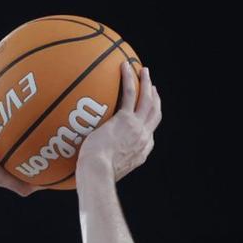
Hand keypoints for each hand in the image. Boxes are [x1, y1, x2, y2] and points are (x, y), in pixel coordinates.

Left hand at [78, 62, 161, 179]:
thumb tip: (87, 163)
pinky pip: (130, 93)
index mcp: (141, 151)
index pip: (149, 132)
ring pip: (147, 100)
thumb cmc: (94, 176)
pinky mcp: (125, 119)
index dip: (150, 119)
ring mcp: (136, 128)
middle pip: (154, 113)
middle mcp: (143, 138)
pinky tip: (125, 66)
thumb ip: (103, 162)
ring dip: (146, 83)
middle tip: (152, 86)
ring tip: (143, 70)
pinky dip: (129, 78)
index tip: (148, 111)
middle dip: (155, 98)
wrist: (97, 173)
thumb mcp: (104, 170)